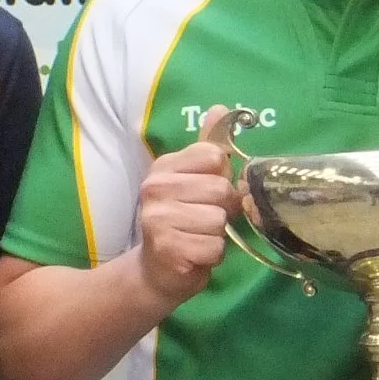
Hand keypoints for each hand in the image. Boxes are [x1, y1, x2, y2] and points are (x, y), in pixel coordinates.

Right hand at [133, 130, 240, 309]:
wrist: (156, 271)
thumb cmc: (182, 222)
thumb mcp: (193, 181)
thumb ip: (208, 148)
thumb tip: (219, 108)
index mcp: (164, 167)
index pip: (216, 158)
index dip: (223, 179)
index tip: (208, 193)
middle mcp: (155, 188)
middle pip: (221, 190)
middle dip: (223, 210)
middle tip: (204, 220)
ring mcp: (158, 219)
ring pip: (219, 220)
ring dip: (217, 235)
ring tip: (198, 237)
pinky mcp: (168, 249)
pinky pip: (214, 247)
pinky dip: (211, 255)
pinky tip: (194, 255)